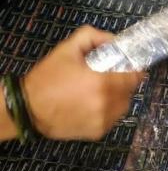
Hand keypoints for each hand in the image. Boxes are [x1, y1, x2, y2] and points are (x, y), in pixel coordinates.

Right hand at [22, 25, 143, 140]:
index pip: (134, 77)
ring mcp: (104, 121)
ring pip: (123, 107)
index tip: (131, 66)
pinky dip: (108, 112)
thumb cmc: (48, 78)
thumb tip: (113, 40)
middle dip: (122, 83)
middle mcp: (107, 104)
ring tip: (99, 92)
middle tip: (109, 77)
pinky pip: (112, 119)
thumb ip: (92, 37)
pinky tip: (92, 105)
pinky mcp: (98, 132)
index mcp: (102, 83)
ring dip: (117, 98)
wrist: (28, 108)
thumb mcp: (67, 49)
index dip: (135, 70)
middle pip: (129, 92)